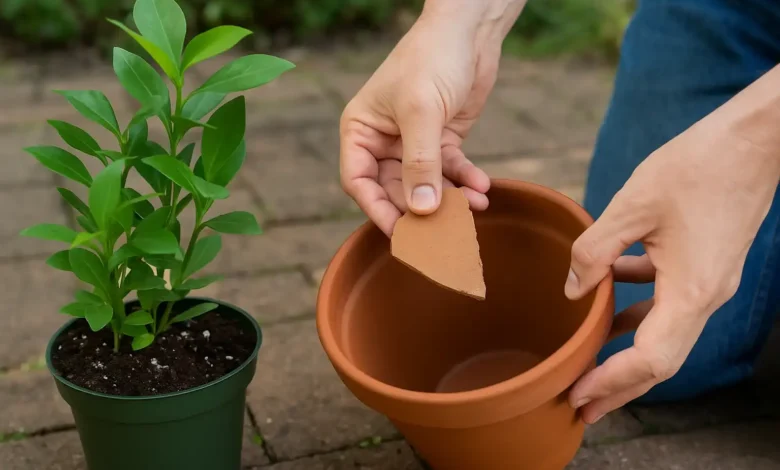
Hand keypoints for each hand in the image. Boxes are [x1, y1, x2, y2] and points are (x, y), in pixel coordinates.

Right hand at [339, 1, 524, 235]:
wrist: (470, 30)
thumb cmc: (432, 58)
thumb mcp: (422, 111)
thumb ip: (420, 163)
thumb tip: (421, 212)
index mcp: (361, 131)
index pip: (360, 182)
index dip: (378, 210)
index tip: (402, 235)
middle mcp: (383, 141)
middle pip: (395, 190)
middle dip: (421, 210)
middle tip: (445, 233)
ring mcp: (414, 142)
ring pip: (427, 185)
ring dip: (450, 199)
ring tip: (473, 208)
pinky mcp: (443, 140)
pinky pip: (451, 171)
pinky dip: (466, 181)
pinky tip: (482, 188)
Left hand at [566, 66, 779, 422]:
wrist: (755, 138)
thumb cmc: (698, 165)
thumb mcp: (631, 205)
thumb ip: (594, 251)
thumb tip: (573, 289)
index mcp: (691, 291)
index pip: (649, 360)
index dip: (611, 382)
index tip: (577, 396)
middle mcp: (706, 298)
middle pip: (660, 361)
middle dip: (619, 387)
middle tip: (580, 405)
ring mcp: (710, 283)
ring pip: (664, 334)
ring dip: (627, 353)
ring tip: (590, 366)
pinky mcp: (707, 266)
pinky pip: (669, 302)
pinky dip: (638, 310)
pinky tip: (608, 296)